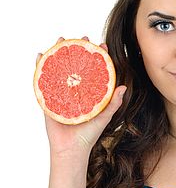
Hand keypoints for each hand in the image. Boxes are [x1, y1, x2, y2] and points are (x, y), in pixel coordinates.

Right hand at [36, 36, 126, 158]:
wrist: (71, 149)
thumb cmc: (89, 135)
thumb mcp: (104, 118)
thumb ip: (113, 103)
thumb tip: (124, 87)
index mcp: (90, 92)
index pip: (95, 70)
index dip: (99, 57)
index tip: (103, 45)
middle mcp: (75, 90)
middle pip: (76, 65)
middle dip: (78, 49)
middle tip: (83, 38)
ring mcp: (61, 92)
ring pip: (60, 68)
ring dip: (59, 52)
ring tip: (61, 40)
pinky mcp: (48, 98)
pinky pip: (43, 79)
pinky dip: (41, 66)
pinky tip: (40, 56)